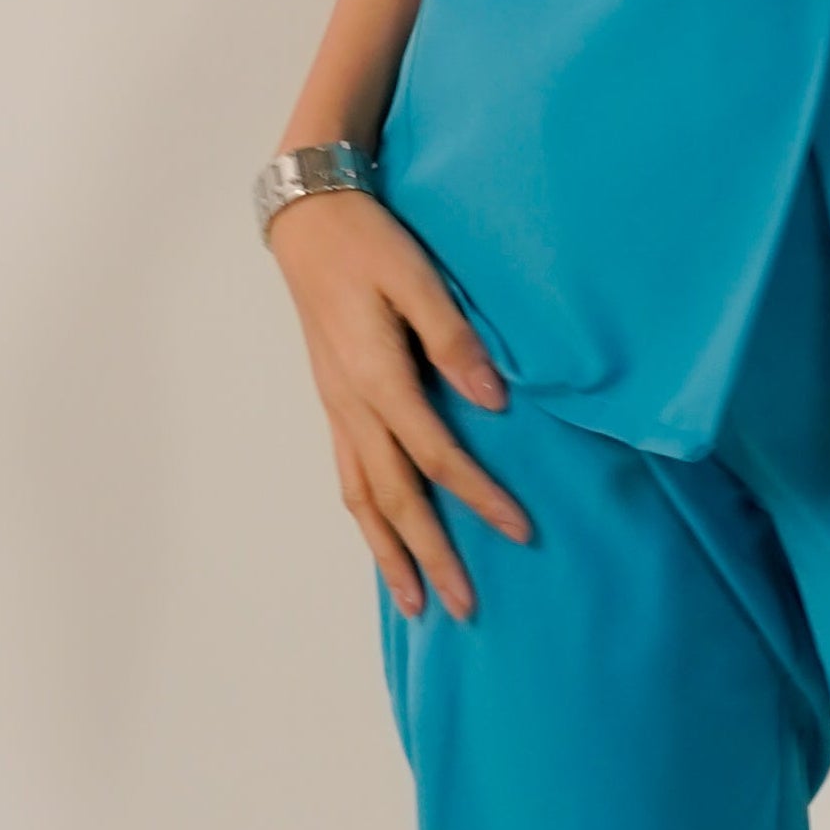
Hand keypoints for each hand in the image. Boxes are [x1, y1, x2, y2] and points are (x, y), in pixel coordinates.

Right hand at [266, 184, 532, 620]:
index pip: (435, 456)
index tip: (521, 531)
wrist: (308, 220)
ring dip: (390, 554)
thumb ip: (452, 338)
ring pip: (363, 500)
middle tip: (465, 608)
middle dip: (431, 557)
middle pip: (395, 499)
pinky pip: (351, 478)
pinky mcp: (334, 403)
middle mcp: (351, 406)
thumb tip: (492, 399)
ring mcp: (337, 409)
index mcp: (375, 377)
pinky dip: (369, 521)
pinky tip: (385, 542)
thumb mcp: (417, 276)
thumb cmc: (368, 242)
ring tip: (416, 602)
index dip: (479, 497)